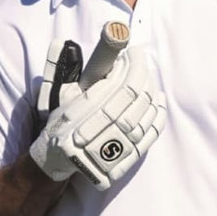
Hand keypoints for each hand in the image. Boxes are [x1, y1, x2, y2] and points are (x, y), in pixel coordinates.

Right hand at [30, 43, 165, 190]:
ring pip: (143, 116)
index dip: (132, 66)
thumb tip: (116, 59)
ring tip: (148, 77)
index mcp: (76, 118)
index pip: (118, 86)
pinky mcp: (122, 163)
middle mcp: (92, 136)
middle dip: (141, 74)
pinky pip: (148, 136)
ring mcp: (110, 153)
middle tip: (140, 61)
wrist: (57, 161)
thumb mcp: (64, 98)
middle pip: (134, 99)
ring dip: (150, 91)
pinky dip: (158, 115)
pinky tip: (159, 98)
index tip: (133, 52)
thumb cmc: (61, 124)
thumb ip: (87, 78)